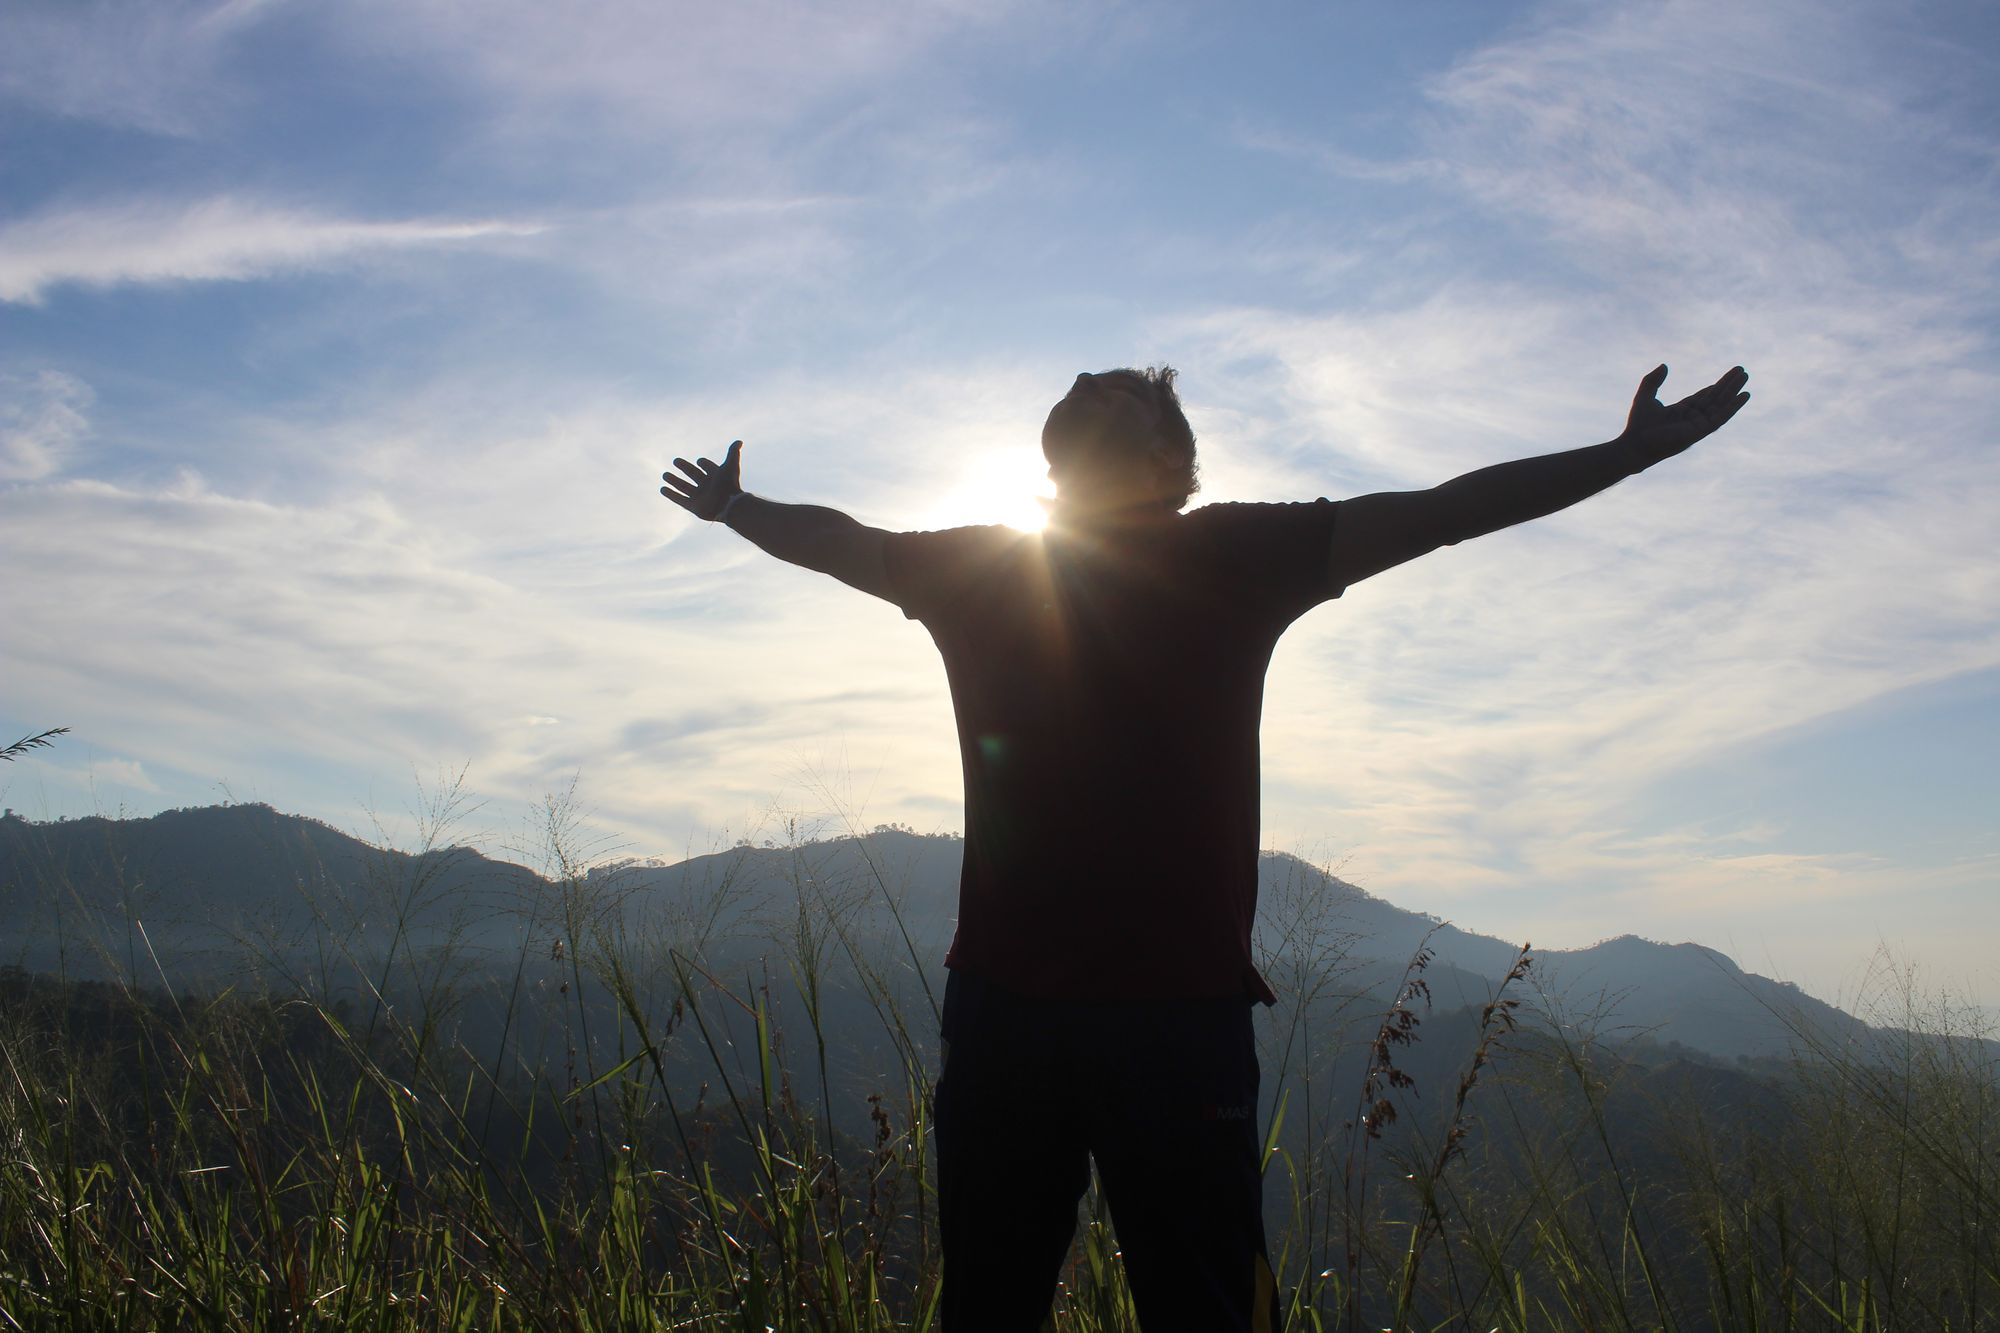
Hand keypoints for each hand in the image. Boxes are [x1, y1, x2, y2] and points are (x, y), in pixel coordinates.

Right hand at [660, 440, 742, 520]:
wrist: (729, 505)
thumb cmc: (729, 484)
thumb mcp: (730, 466)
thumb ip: (733, 453)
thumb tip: (740, 441)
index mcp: (715, 476)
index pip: (707, 468)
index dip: (704, 464)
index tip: (700, 461)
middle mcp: (706, 486)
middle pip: (693, 475)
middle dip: (684, 468)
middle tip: (675, 461)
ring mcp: (699, 497)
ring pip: (684, 487)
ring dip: (674, 481)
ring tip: (665, 475)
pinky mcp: (694, 507)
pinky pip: (680, 500)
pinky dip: (671, 495)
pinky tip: (662, 489)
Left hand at [1619, 364, 1749, 466]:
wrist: (1635, 444)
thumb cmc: (1637, 425)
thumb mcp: (1645, 396)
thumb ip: (1653, 380)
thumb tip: (1665, 365)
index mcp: (1680, 412)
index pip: (1702, 397)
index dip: (1716, 386)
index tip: (1729, 376)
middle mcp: (1692, 418)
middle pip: (1715, 398)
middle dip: (1728, 385)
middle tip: (1742, 371)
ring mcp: (1697, 425)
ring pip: (1720, 405)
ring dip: (1733, 391)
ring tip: (1745, 376)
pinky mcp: (1701, 432)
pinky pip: (1721, 417)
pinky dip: (1733, 407)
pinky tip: (1744, 395)